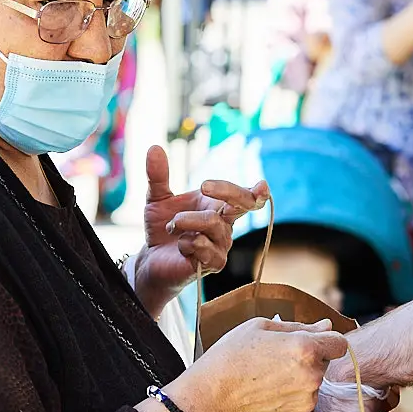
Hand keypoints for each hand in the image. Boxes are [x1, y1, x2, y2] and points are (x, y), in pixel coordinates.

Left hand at [133, 148, 268, 310]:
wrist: (151, 259)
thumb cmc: (162, 229)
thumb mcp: (156, 198)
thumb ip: (158, 175)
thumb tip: (154, 147)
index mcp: (219, 206)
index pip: (246, 196)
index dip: (257, 191)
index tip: (260, 185)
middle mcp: (226, 224)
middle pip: (243, 204)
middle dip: (227, 191)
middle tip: (203, 187)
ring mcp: (222, 245)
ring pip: (213, 223)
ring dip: (185, 221)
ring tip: (171, 226)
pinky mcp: (214, 264)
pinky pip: (205, 247)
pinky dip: (186, 243)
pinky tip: (180, 246)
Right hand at [174, 316, 347, 411]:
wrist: (212, 393)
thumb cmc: (232, 354)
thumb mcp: (263, 327)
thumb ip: (301, 327)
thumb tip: (327, 327)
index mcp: (305, 349)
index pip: (339, 344)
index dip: (326, 341)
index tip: (311, 343)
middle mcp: (312, 376)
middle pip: (325, 364)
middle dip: (310, 359)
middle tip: (278, 359)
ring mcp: (306, 401)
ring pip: (315, 384)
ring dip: (301, 379)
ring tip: (270, 377)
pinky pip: (304, 403)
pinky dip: (292, 398)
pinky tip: (270, 393)